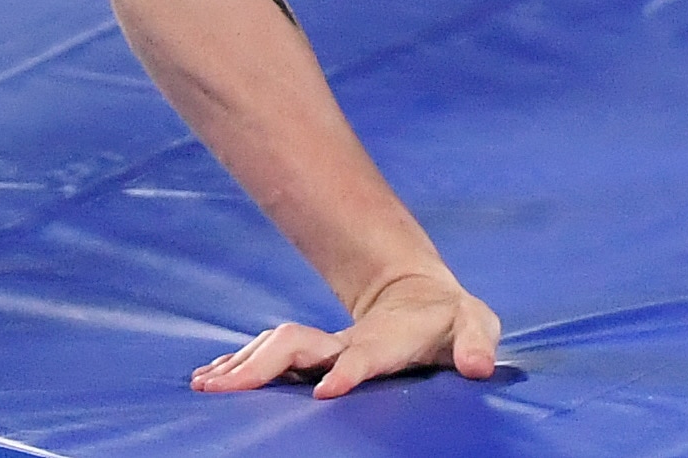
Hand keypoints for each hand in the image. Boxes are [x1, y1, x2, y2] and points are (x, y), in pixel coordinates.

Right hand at [190, 269, 500, 397]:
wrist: (421, 295)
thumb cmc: (451, 319)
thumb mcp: (475, 326)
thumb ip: (477, 344)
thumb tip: (481, 368)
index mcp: (389, 341)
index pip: (364, 357)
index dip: (347, 372)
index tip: (325, 391)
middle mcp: (348, 342)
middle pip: (299, 346)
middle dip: (263, 366)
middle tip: (222, 387)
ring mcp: (328, 346)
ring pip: (278, 347)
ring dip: (244, 365)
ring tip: (205, 386)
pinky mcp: (315, 354)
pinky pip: (271, 356)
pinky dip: (240, 366)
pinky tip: (209, 381)